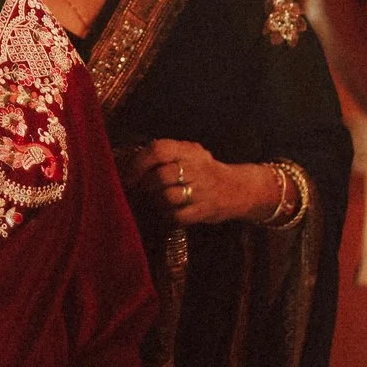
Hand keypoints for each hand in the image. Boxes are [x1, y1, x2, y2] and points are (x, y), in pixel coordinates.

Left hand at [118, 140, 269, 224]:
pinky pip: (176, 216)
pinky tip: (168, 211)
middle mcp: (197, 168)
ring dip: (155, 201)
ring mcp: (202, 191)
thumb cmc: (204, 170)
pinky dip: (167, 215)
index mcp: (189, 151)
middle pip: (160, 176)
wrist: (238, 189)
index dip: (139, 163)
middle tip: (142, 189)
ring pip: (166, 197)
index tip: (128, 175)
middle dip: (146, 185)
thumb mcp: (190, 153)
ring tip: (157, 200)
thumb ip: (166, 153)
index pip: (159, 150)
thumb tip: (129, 162)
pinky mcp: (204, 211)